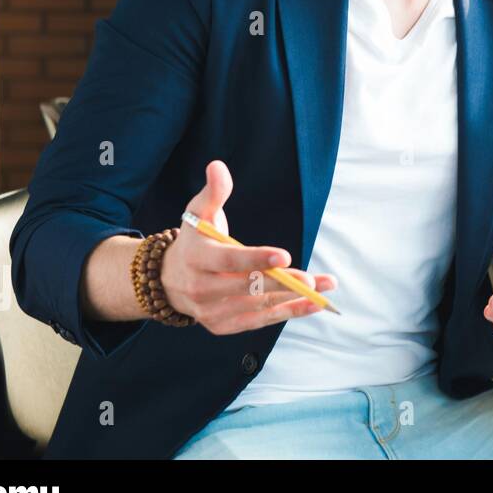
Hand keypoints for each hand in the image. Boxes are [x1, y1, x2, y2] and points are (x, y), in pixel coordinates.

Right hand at [160, 160, 336, 334]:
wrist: (168, 279)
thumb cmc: (195, 239)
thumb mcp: (199, 213)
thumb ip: (214, 192)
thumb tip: (218, 166)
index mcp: (196, 258)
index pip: (230, 261)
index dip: (257, 260)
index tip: (284, 256)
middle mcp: (201, 288)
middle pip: (248, 288)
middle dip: (283, 284)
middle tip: (314, 281)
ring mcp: (210, 311)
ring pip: (257, 307)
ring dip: (293, 300)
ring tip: (324, 291)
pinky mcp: (221, 325)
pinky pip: (258, 322)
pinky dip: (285, 313)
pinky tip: (311, 306)